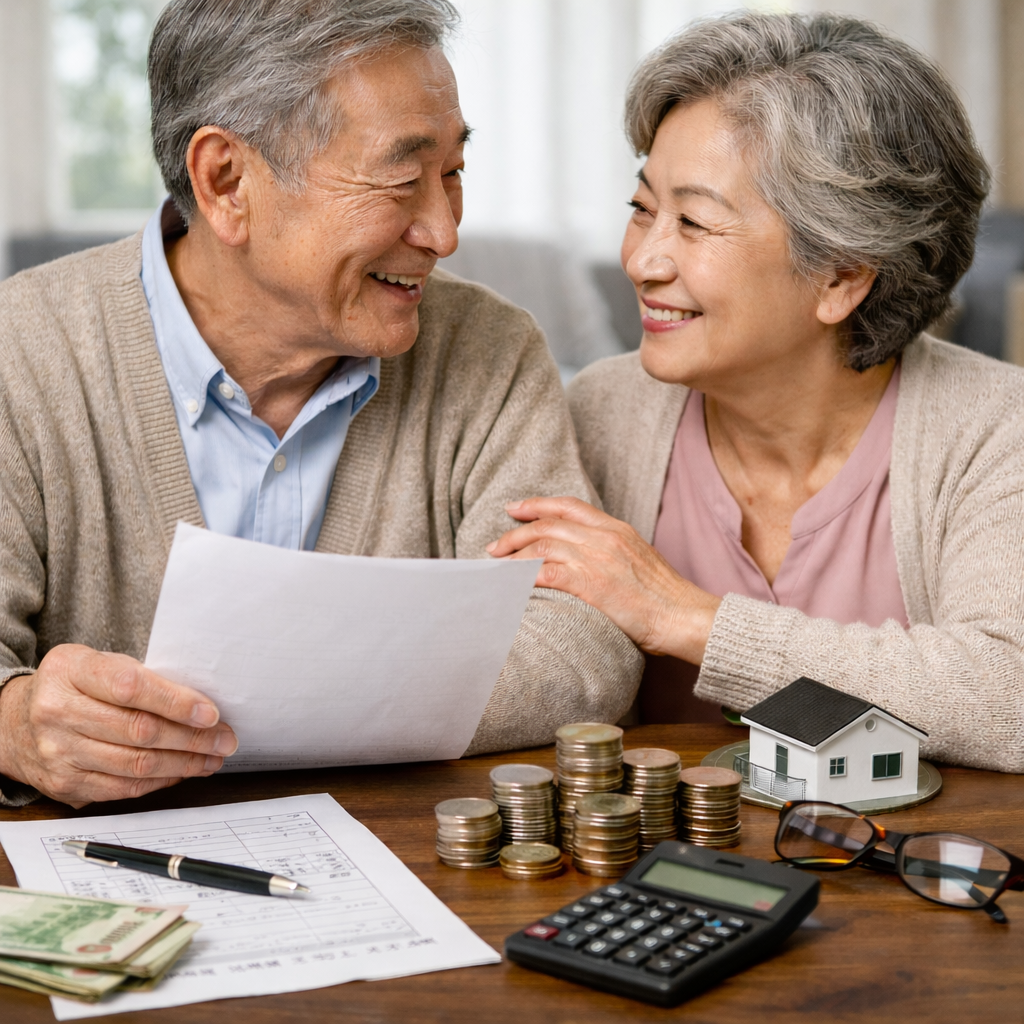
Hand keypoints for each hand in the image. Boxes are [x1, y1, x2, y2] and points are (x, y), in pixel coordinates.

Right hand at [0, 644, 237, 806]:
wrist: (15, 722)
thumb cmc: (73, 686)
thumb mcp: (97, 663)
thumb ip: (139, 676)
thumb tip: (199, 701)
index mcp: (70, 670)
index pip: (131, 687)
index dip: (176, 702)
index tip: (211, 713)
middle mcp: (58, 711)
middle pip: (139, 730)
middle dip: (192, 737)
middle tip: (225, 738)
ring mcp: (58, 751)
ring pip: (136, 764)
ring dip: (184, 763)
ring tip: (213, 757)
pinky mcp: (64, 784)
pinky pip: (124, 788)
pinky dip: (161, 781)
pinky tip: (183, 771)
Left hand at [487, 496, 720, 662]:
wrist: (684, 617)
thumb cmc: (665, 599)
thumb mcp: (640, 561)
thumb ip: (613, 552)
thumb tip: (587, 559)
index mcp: (617, 529)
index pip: (568, 506)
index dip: (537, 504)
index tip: (514, 508)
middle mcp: (604, 537)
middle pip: (547, 525)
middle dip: (515, 534)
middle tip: (494, 547)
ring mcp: (596, 558)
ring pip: (540, 546)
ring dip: (512, 557)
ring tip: (496, 568)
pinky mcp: (589, 583)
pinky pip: (543, 573)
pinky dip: (521, 577)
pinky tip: (510, 585)